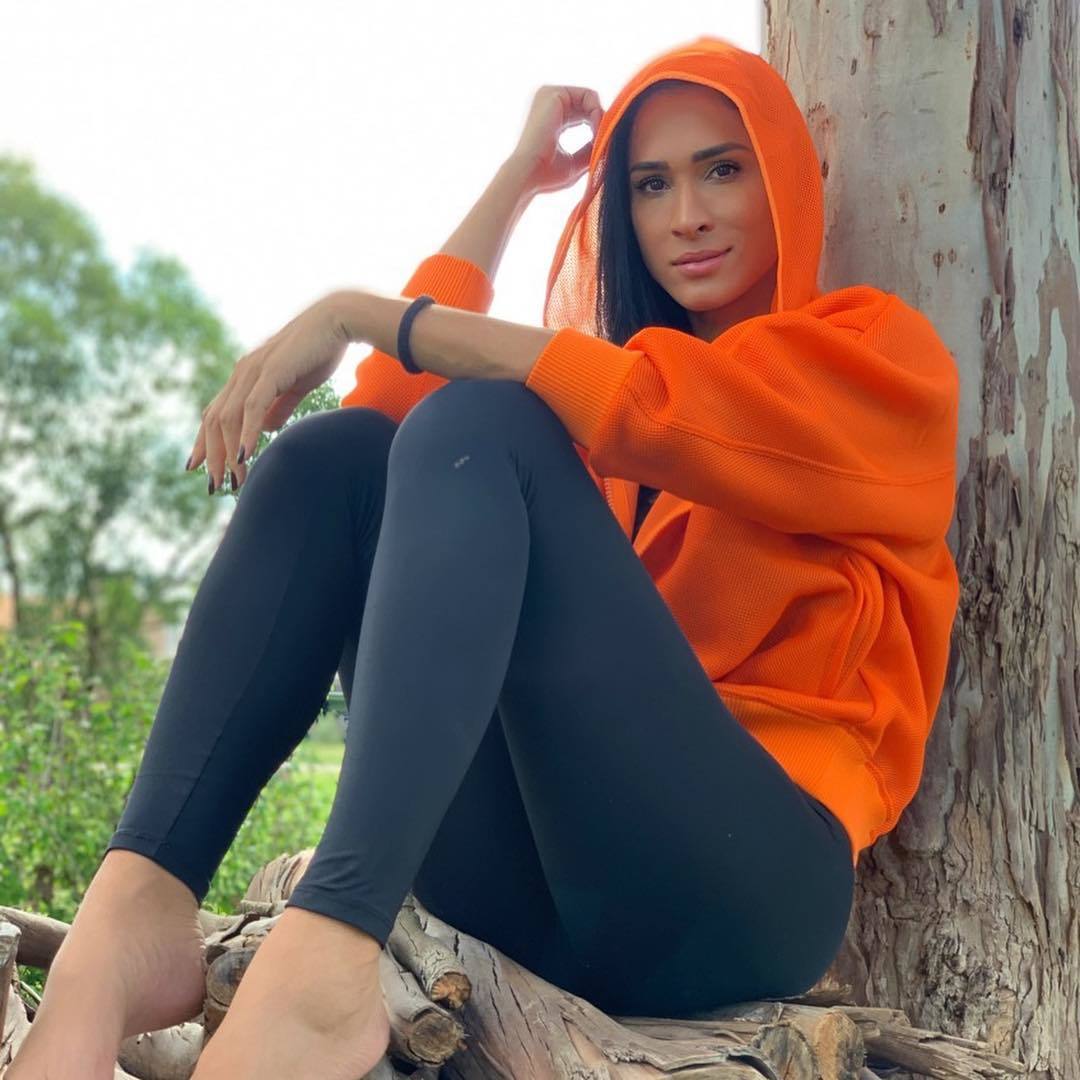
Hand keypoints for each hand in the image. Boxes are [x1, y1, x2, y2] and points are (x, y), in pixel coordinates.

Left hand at [186, 291, 351, 492]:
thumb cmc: (320, 350)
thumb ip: (280, 406)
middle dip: (212, 456)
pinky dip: (245, 434)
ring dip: (228, 453)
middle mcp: (242, 372)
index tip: (197, 466)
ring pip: (228, 418)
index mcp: (246, 375)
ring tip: (234, 481)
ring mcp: (254, 371)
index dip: (203, 440)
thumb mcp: (296, 385)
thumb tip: (268, 428)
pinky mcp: (271, 372)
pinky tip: (244, 456)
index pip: (215, 412)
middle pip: (214, 420)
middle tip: (214, 486)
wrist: (337, 320)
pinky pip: (252, 408)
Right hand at [510, 85, 604, 196]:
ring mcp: (549, 95)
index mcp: (550, 119)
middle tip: (605, 142)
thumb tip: (608, 139)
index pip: (582, 115)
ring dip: (600, 118)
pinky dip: (597, 112)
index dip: (596, 128)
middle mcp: (548, 104)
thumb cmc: (545, 176)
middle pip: (587, 105)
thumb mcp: (574, 163)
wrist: (526, 174)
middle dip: (600, 122)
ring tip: (600, 139)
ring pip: (590, 98)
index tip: (602, 146)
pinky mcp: (554, 93)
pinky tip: (596, 130)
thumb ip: (589, 148)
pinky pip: (588, 95)